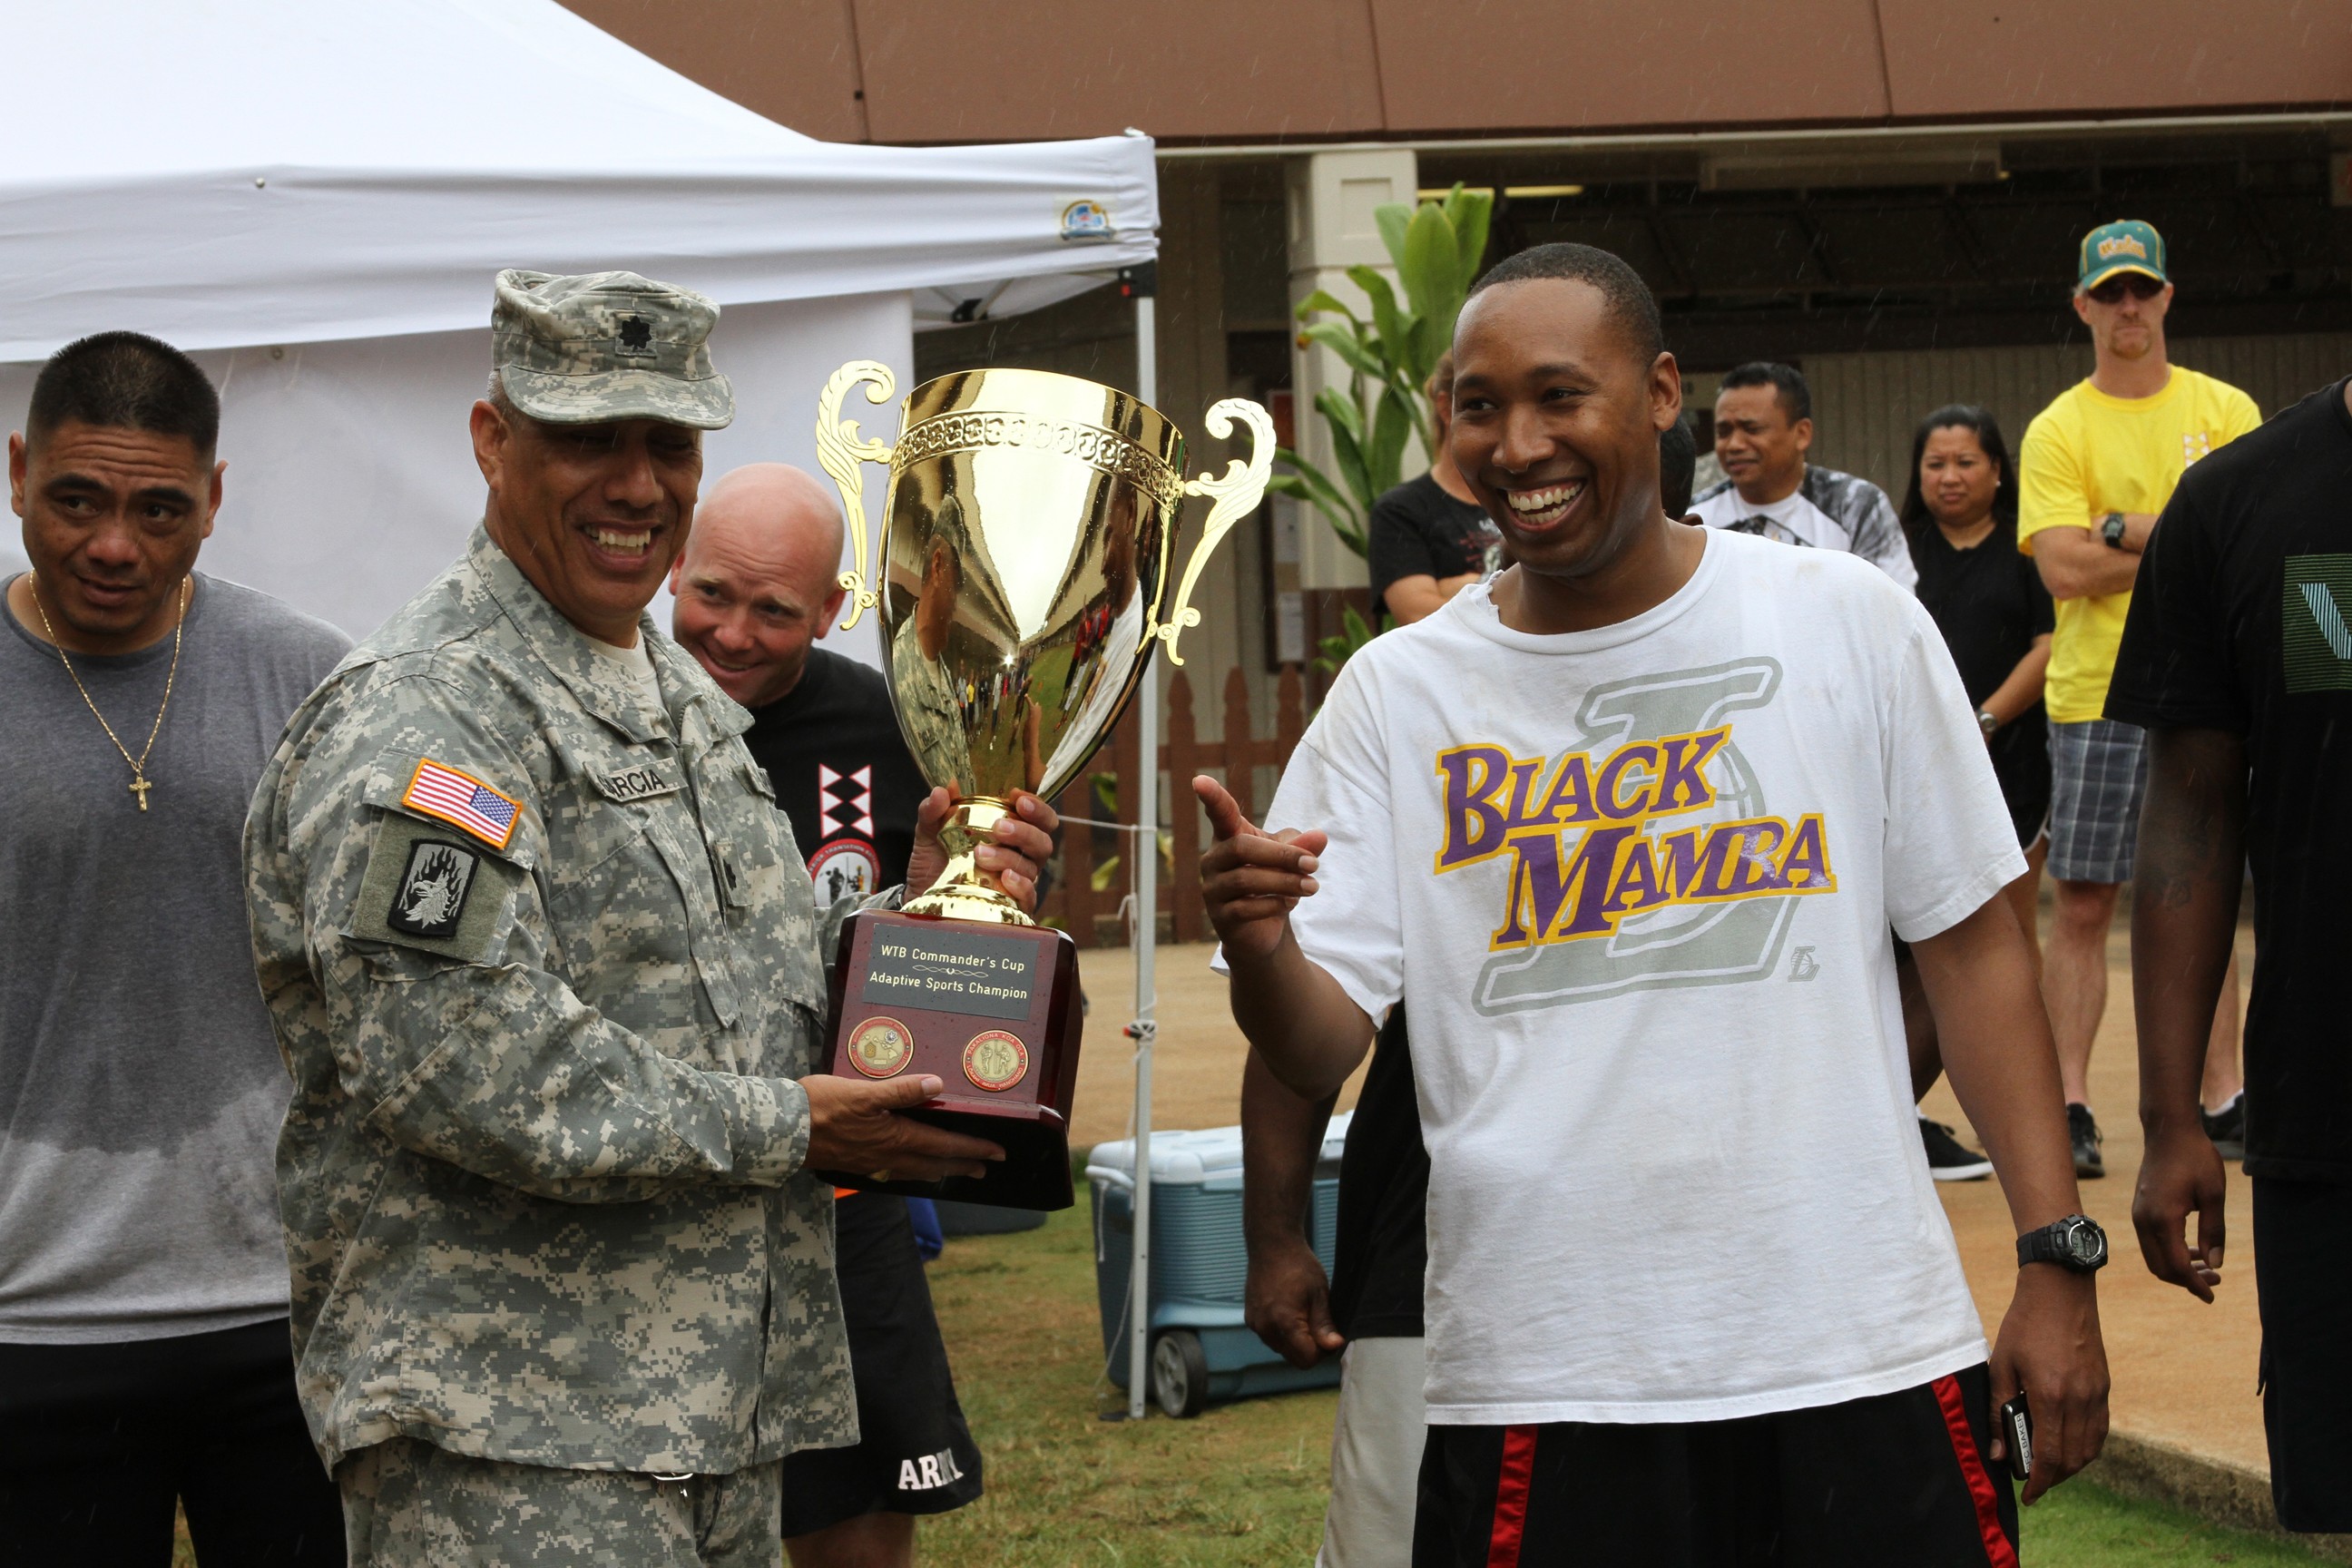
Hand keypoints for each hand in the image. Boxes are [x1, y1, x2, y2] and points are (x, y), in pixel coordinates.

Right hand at [801, 1074, 1003, 1182]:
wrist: (781, 1130)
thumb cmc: (820, 1106)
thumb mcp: (863, 1091)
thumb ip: (900, 1090)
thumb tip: (935, 1084)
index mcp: (895, 1138)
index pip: (944, 1145)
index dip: (972, 1148)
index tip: (996, 1153)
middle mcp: (887, 1156)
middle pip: (934, 1164)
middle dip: (962, 1165)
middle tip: (985, 1168)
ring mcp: (871, 1164)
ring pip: (915, 1171)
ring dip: (939, 1170)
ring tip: (954, 1170)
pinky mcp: (855, 1164)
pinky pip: (894, 1172)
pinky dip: (911, 1172)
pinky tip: (909, 1168)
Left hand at [906, 788, 1059, 912]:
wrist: (920, 894)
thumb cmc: (935, 860)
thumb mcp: (930, 831)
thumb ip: (933, 810)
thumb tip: (941, 791)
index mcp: (1012, 833)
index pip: (1039, 818)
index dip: (1037, 806)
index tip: (1017, 797)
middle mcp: (1021, 856)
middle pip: (1043, 841)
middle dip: (1024, 831)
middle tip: (998, 827)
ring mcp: (1018, 882)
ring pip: (1032, 867)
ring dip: (1009, 857)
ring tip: (980, 853)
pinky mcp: (1012, 906)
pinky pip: (1029, 897)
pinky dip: (1020, 886)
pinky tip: (1004, 878)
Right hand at [1195, 775, 1326, 961]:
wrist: (1264, 929)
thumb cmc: (1273, 881)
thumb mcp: (1290, 859)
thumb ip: (1303, 846)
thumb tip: (1320, 837)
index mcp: (1229, 837)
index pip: (1219, 814)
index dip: (1212, 797)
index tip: (1199, 781)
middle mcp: (1214, 860)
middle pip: (1242, 847)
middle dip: (1282, 855)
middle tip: (1314, 864)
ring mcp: (1213, 889)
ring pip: (1245, 879)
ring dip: (1285, 882)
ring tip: (1311, 886)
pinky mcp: (1220, 917)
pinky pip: (1245, 908)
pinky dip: (1274, 905)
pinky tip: (1291, 903)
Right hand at [1246, 1232, 1343, 1367]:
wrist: (1272, 1245)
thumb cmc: (1298, 1265)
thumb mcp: (1319, 1293)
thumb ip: (1324, 1324)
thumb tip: (1334, 1346)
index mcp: (1284, 1322)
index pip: (1306, 1359)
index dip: (1322, 1352)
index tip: (1329, 1335)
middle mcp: (1265, 1328)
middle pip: (1293, 1358)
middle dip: (1309, 1348)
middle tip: (1319, 1324)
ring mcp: (1255, 1324)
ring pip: (1282, 1349)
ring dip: (1295, 1341)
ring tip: (1303, 1313)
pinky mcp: (1251, 1319)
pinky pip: (1271, 1337)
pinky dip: (1282, 1332)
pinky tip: (1289, 1310)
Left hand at [1988, 1267, 2109, 1503]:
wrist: (2060, 1290)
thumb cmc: (2024, 1325)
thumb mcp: (2001, 1365)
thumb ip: (1999, 1412)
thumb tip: (1998, 1453)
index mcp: (2051, 1396)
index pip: (2049, 1456)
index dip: (2038, 1481)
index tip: (2027, 1495)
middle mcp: (2080, 1400)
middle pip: (2072, 1459)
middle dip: (2053, 1478)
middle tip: (2033, 1482)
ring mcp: (2096, 1393)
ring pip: (2090, 1448)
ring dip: (2071, 1466)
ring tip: (2049, 1468)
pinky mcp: (2104, 1386)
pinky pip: (2100, 1429)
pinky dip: (2087, 1446)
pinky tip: (2069, 1445)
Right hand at [2131, 1124, 2226, 1301]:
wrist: (2169, 1132)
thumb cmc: (2195, 1159)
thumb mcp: (2214, 1195)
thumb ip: (2214, 1232)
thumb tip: (2214, 1265)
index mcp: (2163, 1218)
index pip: (2177, 1265)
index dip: (2195, 1285)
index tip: (2212, 1296)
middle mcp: (2144, 1220)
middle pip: (2160, 1268)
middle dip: (2187, 1281)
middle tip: (2215, 1281)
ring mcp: (2138, 1215)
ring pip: (2154, 1257)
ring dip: (2178, 1269)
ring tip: (2208, 1268)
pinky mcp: (2140, 1210)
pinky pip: (2151, 1243)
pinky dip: (2170, 1254)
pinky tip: (2192, 1250)